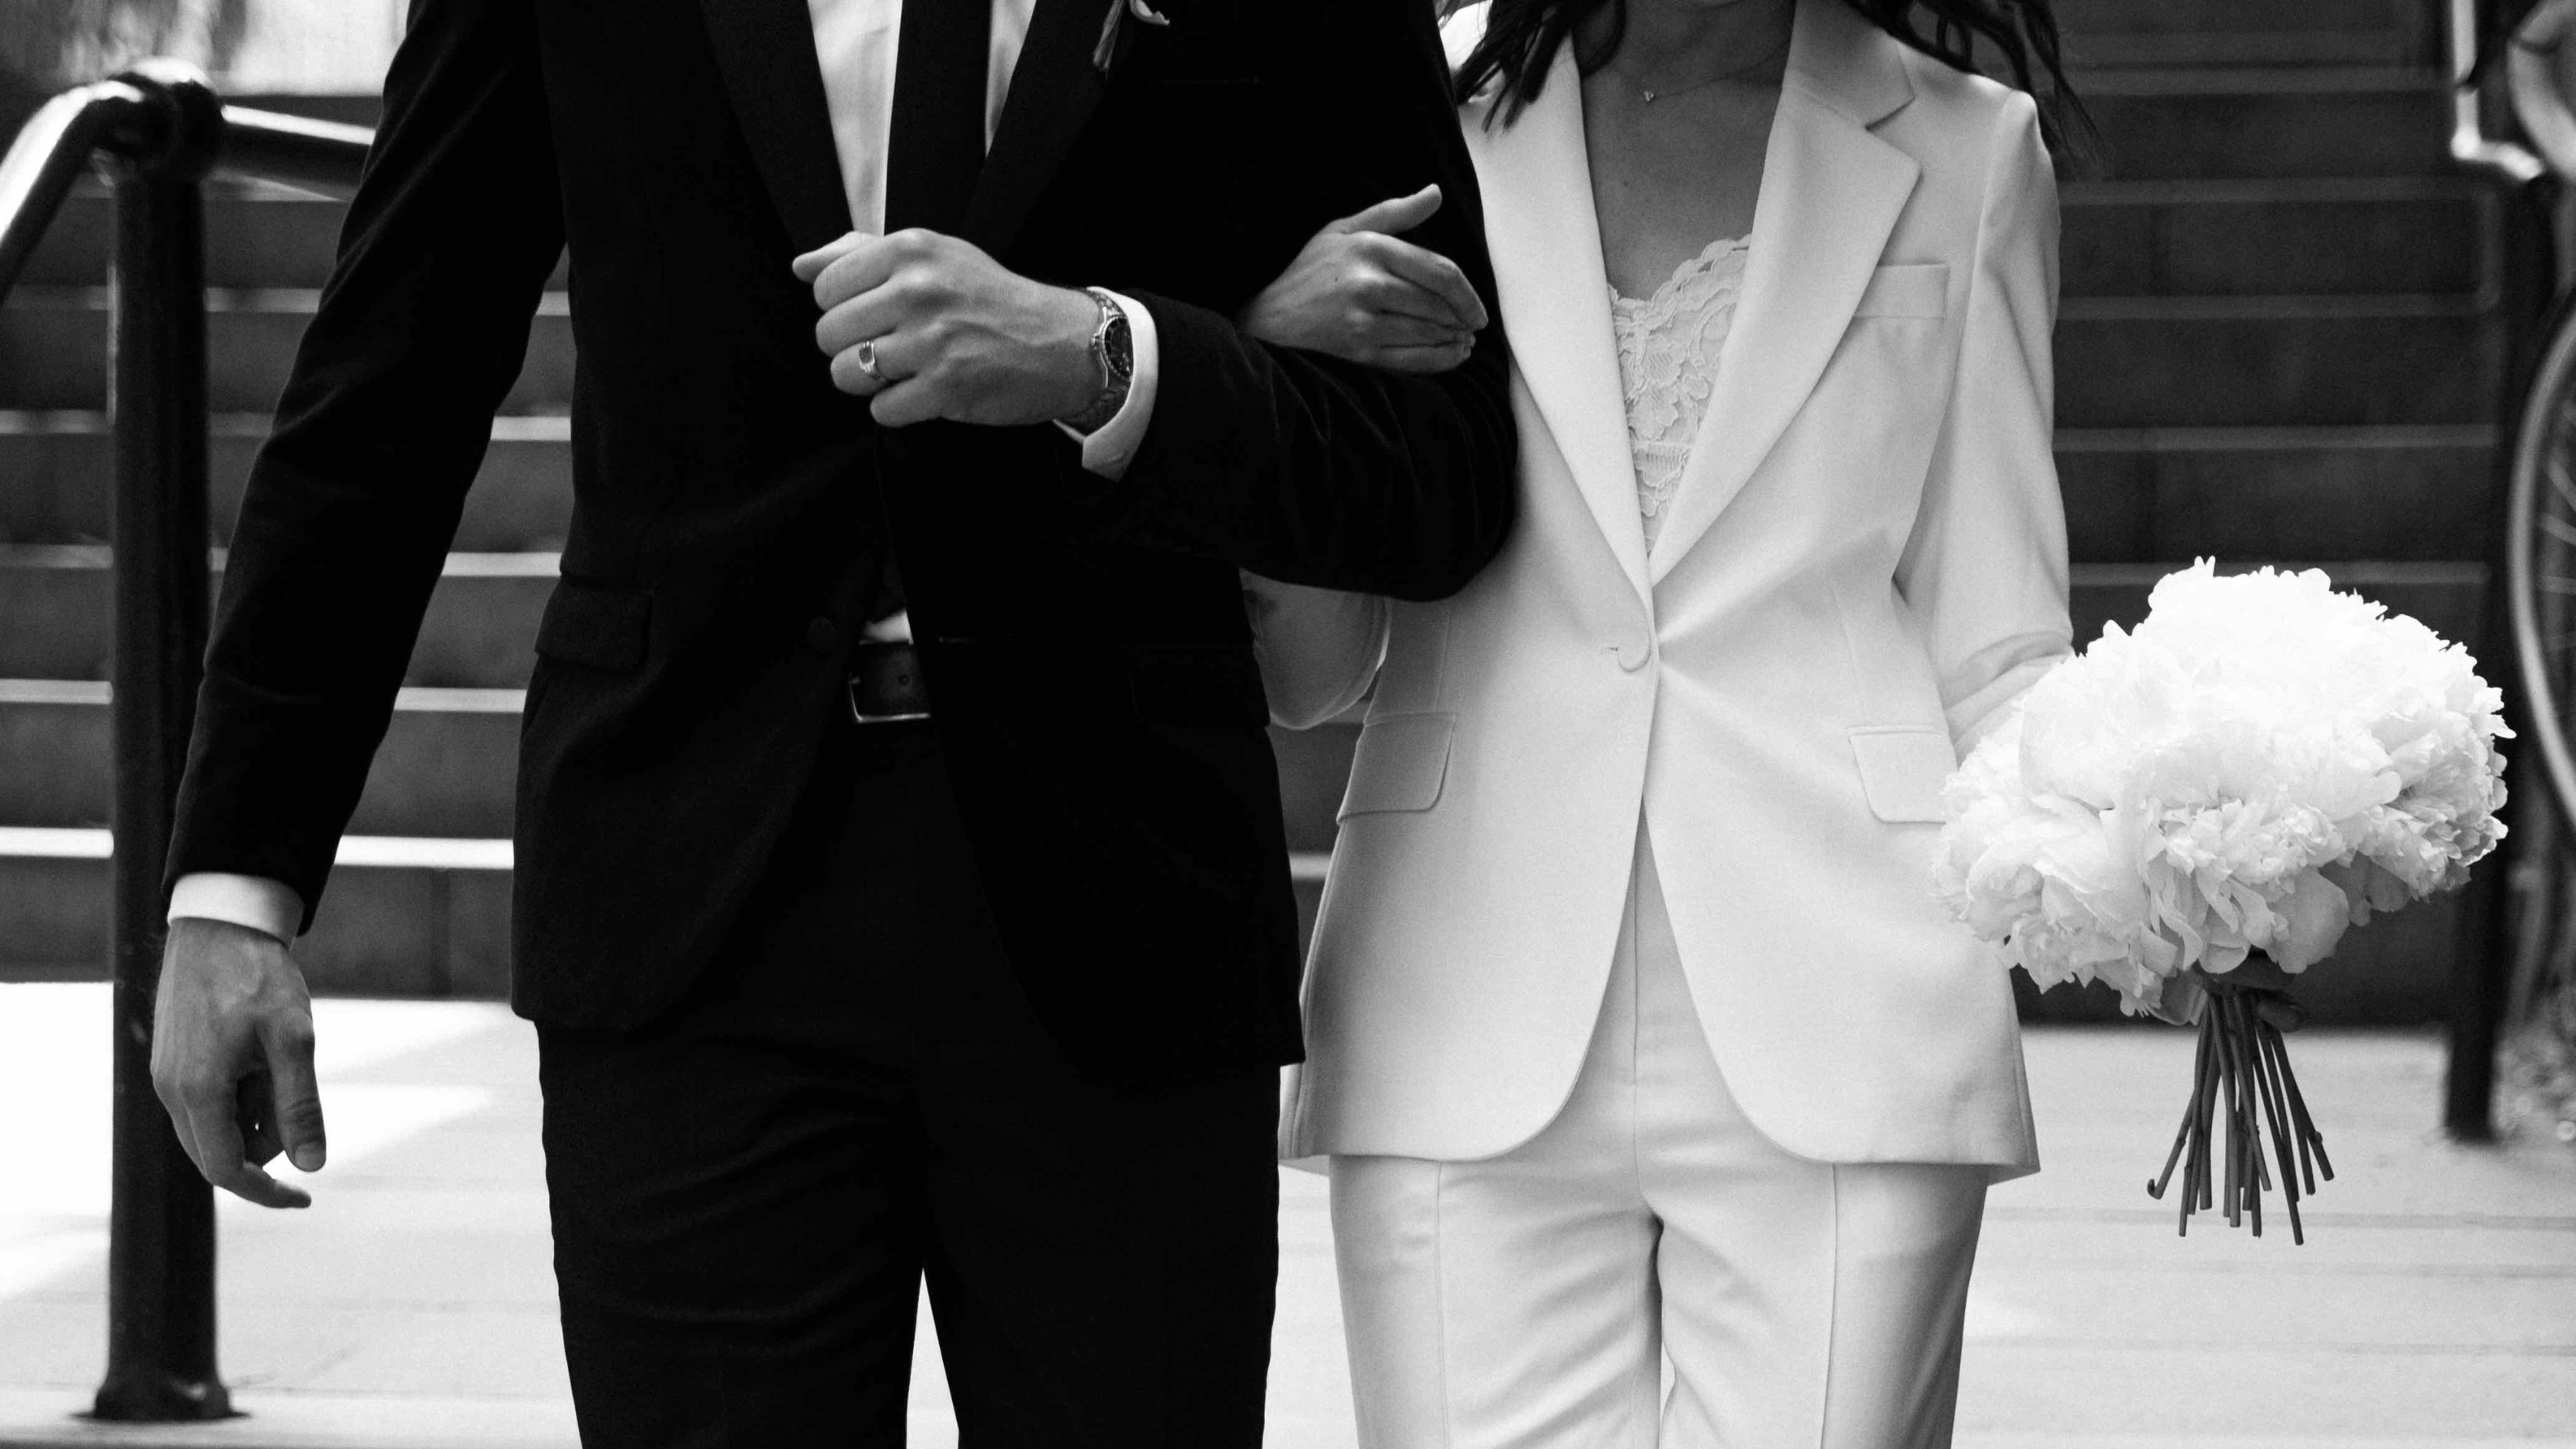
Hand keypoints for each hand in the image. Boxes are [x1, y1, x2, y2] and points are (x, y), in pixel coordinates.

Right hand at [150, 918, 326, 1207]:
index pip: (227, 1170)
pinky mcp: (171, 1062)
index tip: (304, 1198)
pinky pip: (204, 1102)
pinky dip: (239, 1098)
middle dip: (264, 1149)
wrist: (220, 925)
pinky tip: (261, 1061)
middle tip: (300, 1111)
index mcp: (198, 1091)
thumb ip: (299, 1105)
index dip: (266, 1192)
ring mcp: (166, 1076)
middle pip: (217, 1154)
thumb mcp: (294, 1040)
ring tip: (279, 1064)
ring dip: (253, 1118)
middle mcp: (172, 1091)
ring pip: (211, 1128)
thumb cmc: (259, 978)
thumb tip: (312, 1165)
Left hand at [794, 229, 1102, 427]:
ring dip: (869, 383)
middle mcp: (918, 290)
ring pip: (848, 374)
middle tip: (890, 348)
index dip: (844, 310)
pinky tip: (925, 392)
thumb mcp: (934, 255)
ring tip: (904, 372)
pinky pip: (882, 410)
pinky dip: (898, 409)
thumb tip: (801, 267)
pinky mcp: (946, 388)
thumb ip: (861, 254)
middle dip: (852, 349)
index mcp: (909, 250)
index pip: (825, 289)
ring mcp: (932, 341)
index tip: (877, 316)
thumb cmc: (990, 298)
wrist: (1061, 342)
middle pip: (828, 335)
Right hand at [1236, 185, 1488, 374]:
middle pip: (1439, 304)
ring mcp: (1364, 321)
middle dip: (1464, 318)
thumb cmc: (1309, 272)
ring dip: (1456, 340)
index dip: (1468, 293)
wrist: (1268, 318)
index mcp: (1371, 248)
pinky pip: (1414, 359)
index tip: (1477, 308)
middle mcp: (1369, 284)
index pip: (1439, 271)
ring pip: (1430, 332)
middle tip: (1473, 325)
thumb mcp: (1344, 230)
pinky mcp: (1359, 352)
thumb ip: (1394, 213)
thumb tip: (1435, 193)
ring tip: (1465, 342)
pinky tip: (1451, 356)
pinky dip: (1441, 360)